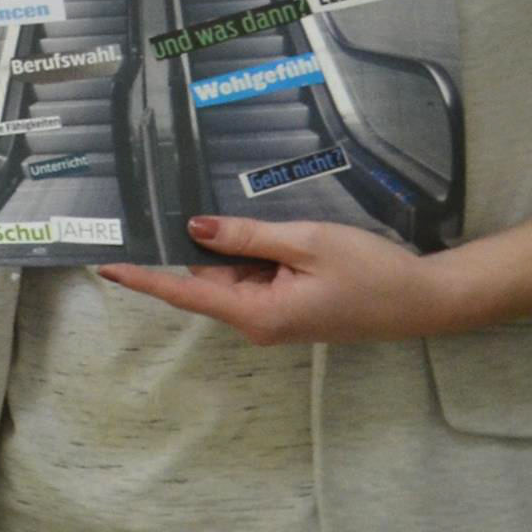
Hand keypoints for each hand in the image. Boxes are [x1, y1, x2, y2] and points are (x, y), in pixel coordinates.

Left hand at [101, 214, 471, 344]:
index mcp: (257, 313)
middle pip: (207, 279)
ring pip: (232, 275)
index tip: (105, 266)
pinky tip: (270, 234)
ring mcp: (274, 317)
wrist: (426, 299)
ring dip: (236, 248)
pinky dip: (255, 255)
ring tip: (245, 221)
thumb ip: (247, 237)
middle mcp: (257, 322)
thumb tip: (194, 230)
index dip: (144, 277)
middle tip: (178, 209)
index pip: (184, 293)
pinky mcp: (289, 308)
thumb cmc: (372, 272)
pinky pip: (256, 277)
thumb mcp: (306, 244)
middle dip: (201, 246)